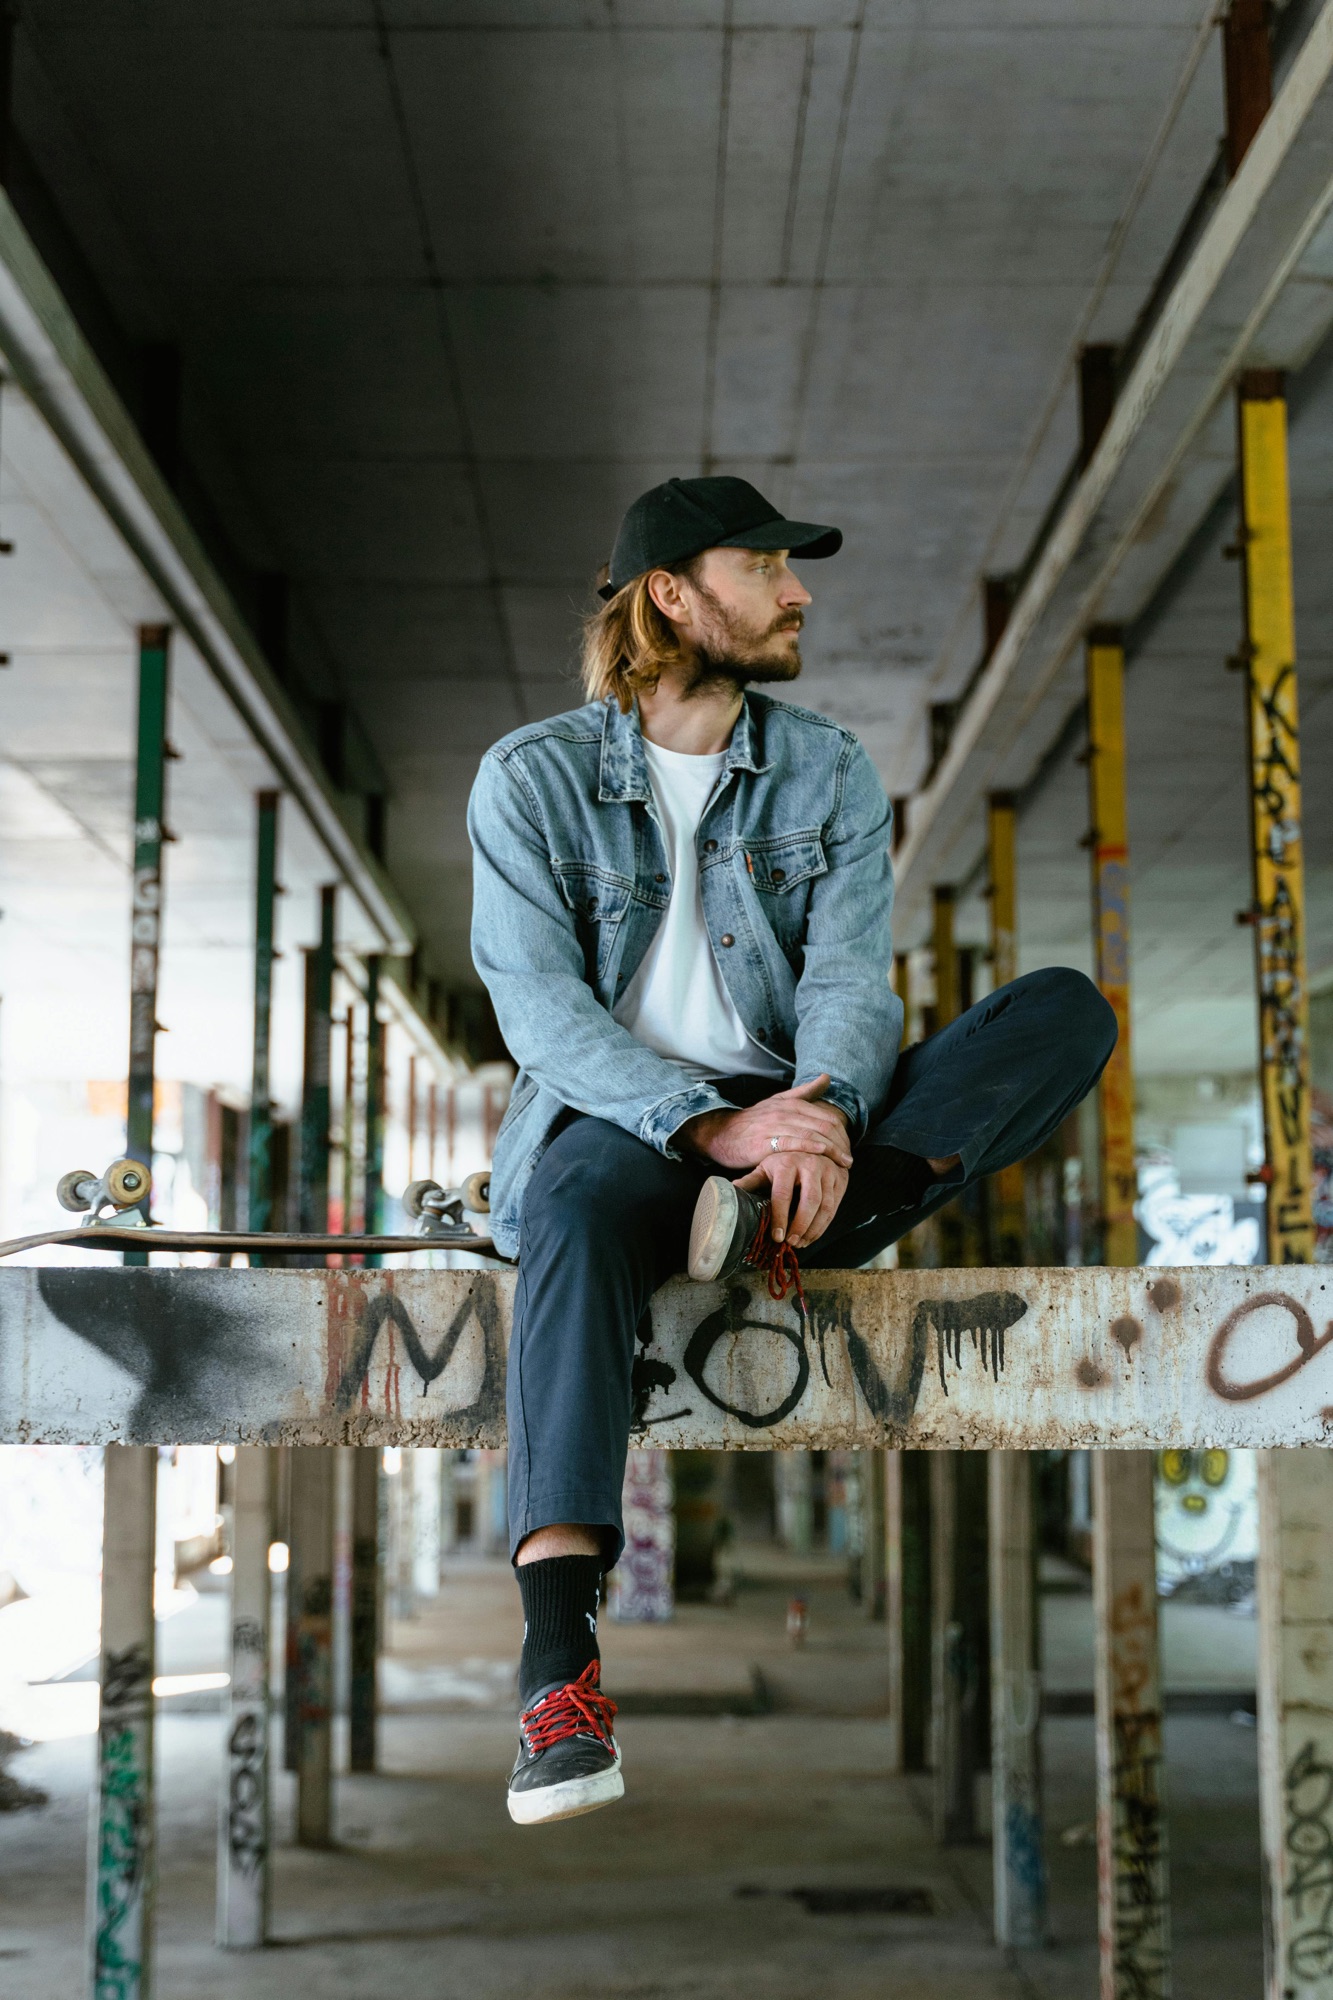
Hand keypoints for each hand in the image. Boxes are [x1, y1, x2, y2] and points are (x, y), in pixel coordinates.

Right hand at [680, 1074, 851, 1171]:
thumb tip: (827, 1077)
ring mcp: (775, 1126)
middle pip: (824, 1126)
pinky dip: (812, 1148)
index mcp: (791, 1103)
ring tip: (844, 1164)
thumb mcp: (778, 1101)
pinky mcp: (765, 1142)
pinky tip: (823, 1155)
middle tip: (850, 1160)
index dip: (843, 1133)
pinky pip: (794, 1143)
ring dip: (832, 1150)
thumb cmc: (752, 1121)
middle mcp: (785, 1112)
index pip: (826, 1117)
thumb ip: (804, 1092)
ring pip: (812, 1134)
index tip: (849, 1147)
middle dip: (841, 1144)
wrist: (722, 1133)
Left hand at [735, 1151, 848, 1249]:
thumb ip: (751, 1181)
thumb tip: (729, 1192)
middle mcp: (810, 1165)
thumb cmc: (784, 1161)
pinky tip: (813, 1235)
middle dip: (801, 1226)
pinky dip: (824, 1225)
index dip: (780, 1218)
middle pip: (810, 1202)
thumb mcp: (765, 1167)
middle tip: (791, 1243)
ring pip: (825, 1207)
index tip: (777, 1237)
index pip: (783, 1194)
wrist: (813, 1144)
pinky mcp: (841, 1179)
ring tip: (801, 1243)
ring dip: (814, 1229)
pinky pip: (835, 1207)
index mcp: (787, 1163)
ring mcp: (828, 1171)